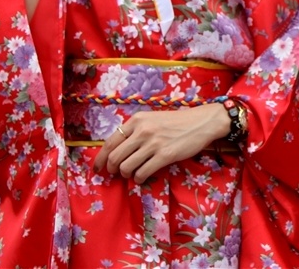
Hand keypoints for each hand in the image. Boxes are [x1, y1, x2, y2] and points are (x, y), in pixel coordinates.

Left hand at [94, 104, 232, 183]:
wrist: (201, 122)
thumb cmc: (175, 122)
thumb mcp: (151, 119)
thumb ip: (135, 131)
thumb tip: (117, 150)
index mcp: (136, 120)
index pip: (110, 142)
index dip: (101, 158)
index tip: (98, 168)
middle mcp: (142, 131)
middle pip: (115, 157)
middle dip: (112, 169)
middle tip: (117, 173)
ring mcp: (153, 143)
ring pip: (126, 167)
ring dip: (127, 175)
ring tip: (133, 173)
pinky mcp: (165, 155)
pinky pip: (142, 173)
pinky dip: (139, 178)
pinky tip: (143, 176)